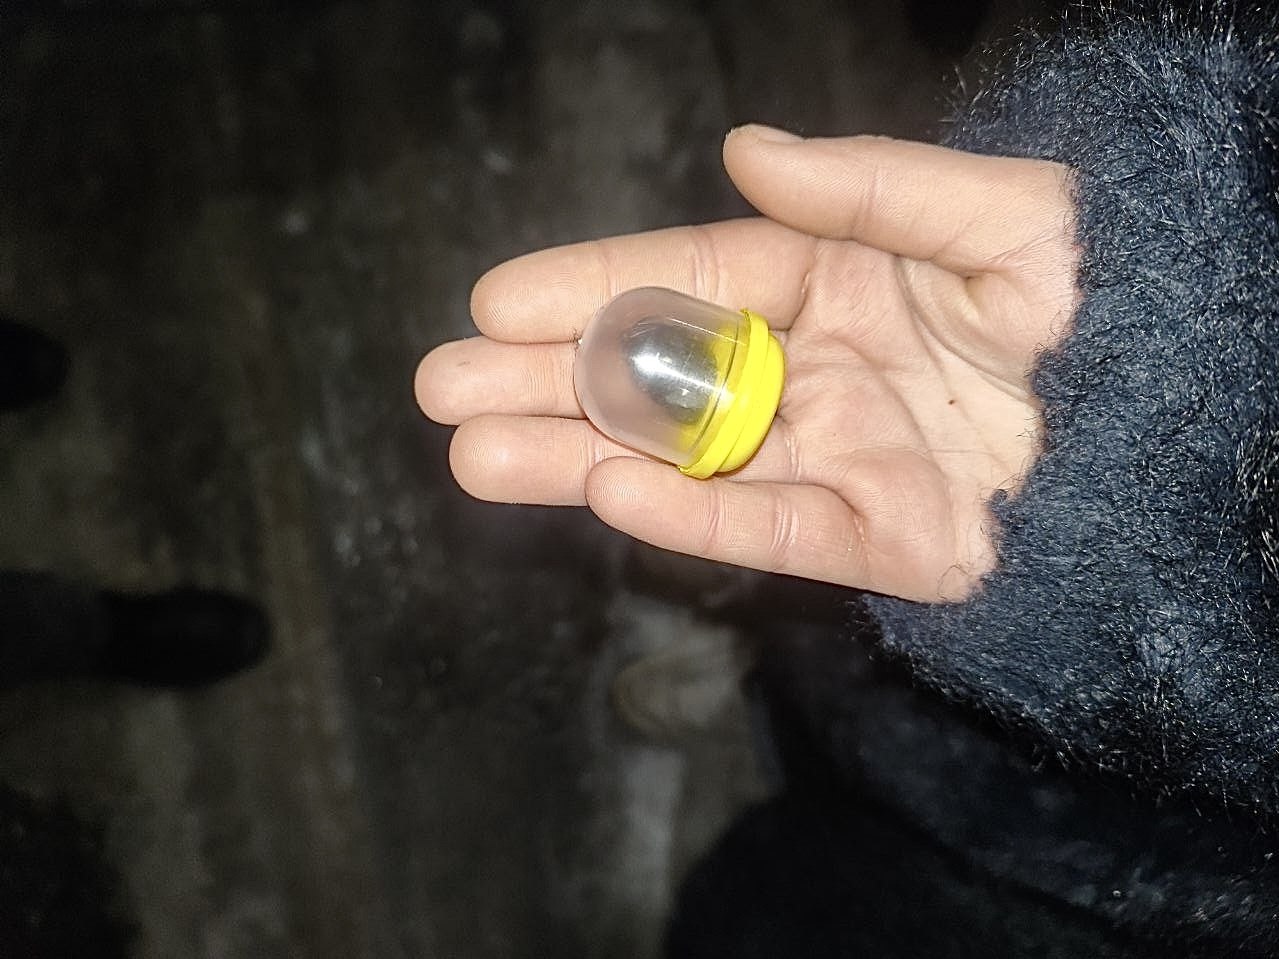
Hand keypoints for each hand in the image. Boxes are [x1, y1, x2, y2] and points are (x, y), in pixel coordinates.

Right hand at [416, 125, 1077, 601]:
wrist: (1174, 422)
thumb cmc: (1097, 297)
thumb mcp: (998, 214)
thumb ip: (871, 186)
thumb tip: (745, 152)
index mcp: (830, 280)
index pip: (686, 281)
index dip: (592, 288)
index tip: (498, 298)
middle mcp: (811, 370)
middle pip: (655, 378)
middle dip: (547, 381)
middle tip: (441, 386)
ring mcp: (831, 456)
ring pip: (682, 461)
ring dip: (576, 458)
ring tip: (473, 454)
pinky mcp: (866, 539)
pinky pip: (762, 527)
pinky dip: (685, 514)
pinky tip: (602, 491)